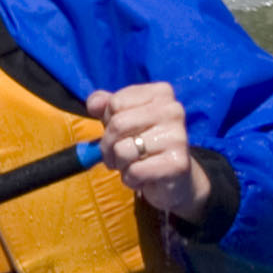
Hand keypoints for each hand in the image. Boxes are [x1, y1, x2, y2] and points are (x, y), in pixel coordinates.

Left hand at [86, 81, 206, 212]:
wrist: (173, 176)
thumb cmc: (144, 143)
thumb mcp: (123, 118)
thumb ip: (105, 106)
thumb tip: (94, 104)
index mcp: (162, 93)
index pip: (116, 102)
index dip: (108, 121)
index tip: (120, 132)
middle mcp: (174, 110)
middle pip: (118, 125)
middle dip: (108, 145)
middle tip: (116, 154)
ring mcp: (178, 136)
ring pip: (123, 150)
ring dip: (119, 164)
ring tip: (131, 164)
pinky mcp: (178, 163)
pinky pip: (135, 172)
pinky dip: (131, 179)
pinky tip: (143, 177)